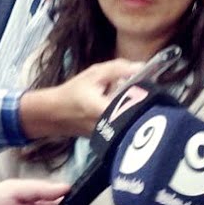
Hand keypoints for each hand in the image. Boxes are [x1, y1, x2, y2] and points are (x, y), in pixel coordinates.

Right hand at [20, 59, 140, 137]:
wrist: (55, 113)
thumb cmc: (73, 92)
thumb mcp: (94, 74)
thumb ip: (118, 69)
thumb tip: (141, 66)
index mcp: (106, 110)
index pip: (136, 102)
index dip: (144, 91)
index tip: (148, 81)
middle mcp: (111, 126)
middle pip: (138, 112)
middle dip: (141, 98)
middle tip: (140, 86)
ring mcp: (111, 135)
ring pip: (133, 118)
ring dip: (134, 106)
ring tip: (129, 96)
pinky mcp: (110, 138)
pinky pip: (126, 123)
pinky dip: (127, 113)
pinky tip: (121, 105)